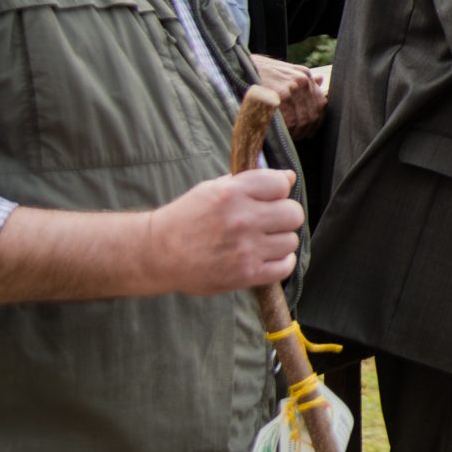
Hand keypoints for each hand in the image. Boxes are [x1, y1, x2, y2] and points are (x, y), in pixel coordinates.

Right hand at [144, 170, 302, 294]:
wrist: (157, 254)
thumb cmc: (187, 218)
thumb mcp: (212, 189)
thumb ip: (251, 181)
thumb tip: (289, 177)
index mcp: (232, 193)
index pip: (281, 184)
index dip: (278, 191)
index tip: (269, 198)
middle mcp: (242, 219)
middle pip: (293, 213)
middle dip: (284, 216)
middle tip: (270, 221)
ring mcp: (245, 249)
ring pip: (291, 240)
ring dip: (280, 241)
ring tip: (262, 241)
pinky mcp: (246, 274)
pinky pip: (285, 266)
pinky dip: (281, 262)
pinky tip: (267, 257)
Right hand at [253, 54, 326, 137]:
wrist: (237, 66)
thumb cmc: (259, 71)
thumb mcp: (283, 70)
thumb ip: (302, 78)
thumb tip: (320, 79)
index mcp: (304, 75)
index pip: (320, 103)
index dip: (316, 121)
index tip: (310, 130)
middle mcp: (301, 80)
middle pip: (312, 113)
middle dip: (305, 129)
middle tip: (298, 136)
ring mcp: (291, 88)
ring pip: (301, 119)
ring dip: (296, 132)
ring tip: (288, 137)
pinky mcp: (279, 96)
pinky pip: (289, 120)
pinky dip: (287, 131)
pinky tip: (281, 133)